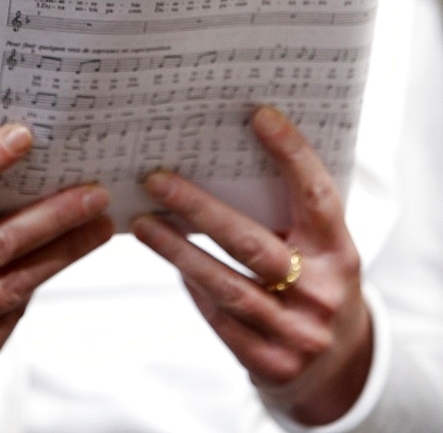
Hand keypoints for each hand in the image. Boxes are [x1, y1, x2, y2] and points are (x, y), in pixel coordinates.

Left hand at [132, 105, 371, 425]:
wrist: (341, 369)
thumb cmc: (318, 283)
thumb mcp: (322, 249)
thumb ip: (291, 212)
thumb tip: (228, 155)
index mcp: (339, 252)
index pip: (317, 196)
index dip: (292, 155)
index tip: (259, 116)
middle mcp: (321, 292)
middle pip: (250, 244)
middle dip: (198, 208)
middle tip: (155, 179)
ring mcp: (296, 333)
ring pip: (225, 285)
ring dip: (177, 250)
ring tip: (143, 222)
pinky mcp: (270, 363)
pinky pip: (219, 318)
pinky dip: (192, 285)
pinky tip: (171, 260)